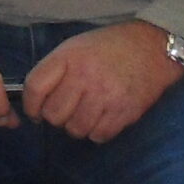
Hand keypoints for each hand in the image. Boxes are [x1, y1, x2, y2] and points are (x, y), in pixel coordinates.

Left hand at [22, 22, 183, 142]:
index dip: (30, 106)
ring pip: (75, 129)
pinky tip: (104, 116)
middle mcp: (85, 76)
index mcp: (69, 57)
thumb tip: (35, 103)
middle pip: (53, 115)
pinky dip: (98, 131)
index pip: (35, 88)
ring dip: (79, 125)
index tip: (36, 112)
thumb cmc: (110, 48)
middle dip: (57, 116)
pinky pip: (98, 136)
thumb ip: (55, 71)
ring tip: (89, 112)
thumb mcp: (77, 47)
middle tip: (70, 108)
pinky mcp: (124, 112)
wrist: (153, 46)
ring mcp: (106, 96)